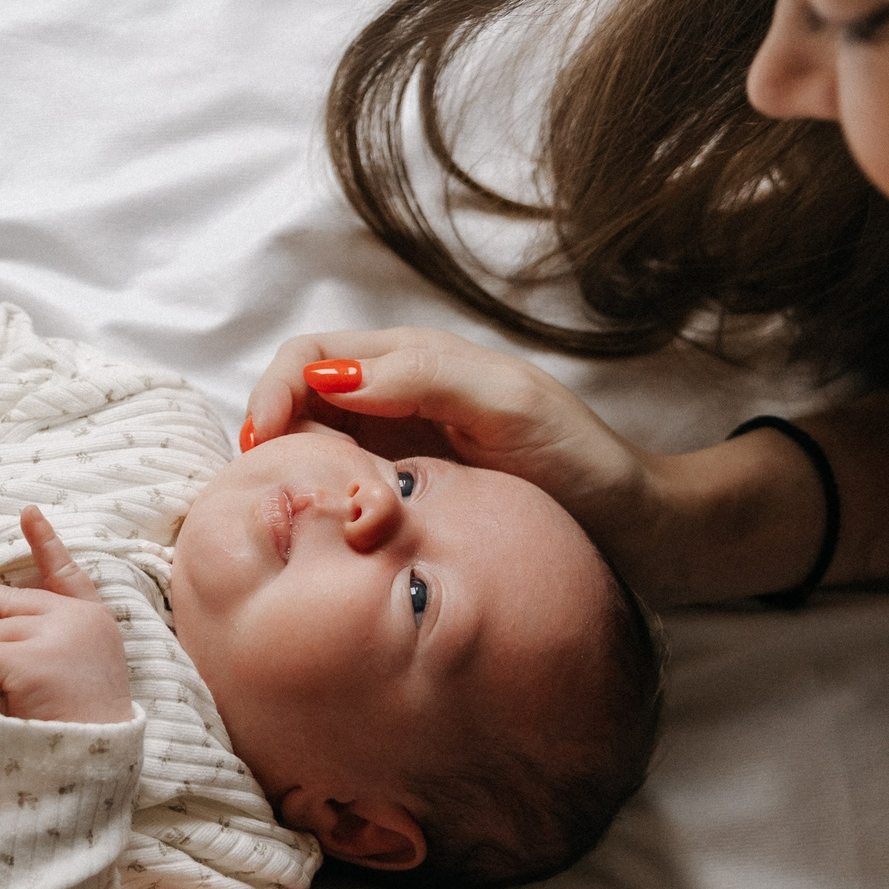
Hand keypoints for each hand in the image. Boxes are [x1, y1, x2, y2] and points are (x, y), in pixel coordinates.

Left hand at [0, 507, 134, 723]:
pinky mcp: (35, 658)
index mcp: (93, 622)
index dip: (47, 543)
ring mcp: (58, 636)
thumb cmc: (84, 725)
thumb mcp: (78, 674)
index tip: (28, 512)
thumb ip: (51, 645)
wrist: (97, 757)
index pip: (68, 574)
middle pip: (16, 602)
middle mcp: (78, 621)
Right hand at [241, 327, 669, 587]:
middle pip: (293, 399)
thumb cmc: (577, 460)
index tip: (265, 443)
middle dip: (266, 434)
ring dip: (284, 473)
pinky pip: (335, 492)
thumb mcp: (509, 404)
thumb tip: (332, 379)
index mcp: (412, 361)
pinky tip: (315, 533)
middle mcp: (390, 400)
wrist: (627, 529)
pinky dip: (313, 505)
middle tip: (261, 490)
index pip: (310, 355)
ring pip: (306, 449)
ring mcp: (390, 451)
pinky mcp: (395, 499)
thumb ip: (426, 377)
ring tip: (280, 513)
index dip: (274, 389)